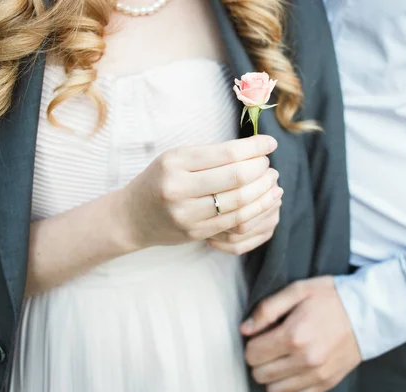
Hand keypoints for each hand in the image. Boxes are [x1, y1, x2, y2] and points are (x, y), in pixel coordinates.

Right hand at [118, 135, 282, 249]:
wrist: (133, 217)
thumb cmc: (160, 179)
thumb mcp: (177, 157)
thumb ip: (212, 154)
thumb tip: (255, 148)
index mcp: (175, 162)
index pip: (227, 153)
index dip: (255, 148)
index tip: (270, 143)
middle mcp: (178, 188)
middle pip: (236, 178)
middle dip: (261, 169)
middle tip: (270, 165)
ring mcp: (187, 214)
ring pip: (240, 203)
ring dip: (264, 191)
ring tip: (273, 182)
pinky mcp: (196, 233)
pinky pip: (234, 222)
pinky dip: (256, 210)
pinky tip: (265, 200)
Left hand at [241, 277, 360, 391]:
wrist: (370, 311)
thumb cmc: (332, 297)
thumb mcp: (297, 290)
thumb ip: (267, 309)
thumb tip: (245, 329)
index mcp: (293, 335)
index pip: (252, 354)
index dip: (252, 343)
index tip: (262, 335)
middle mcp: (304, 359)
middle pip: (260, 374)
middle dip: (259, 360)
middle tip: (270, 346)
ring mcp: (317, 374)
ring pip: (275, 390)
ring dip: (273, 375)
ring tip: (282, 358)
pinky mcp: (327, 383)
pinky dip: (291, 386)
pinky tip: (295, 369)